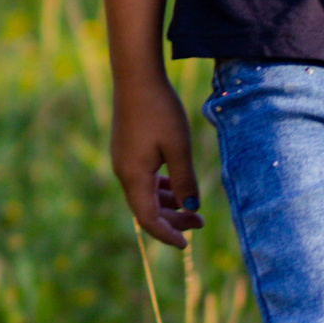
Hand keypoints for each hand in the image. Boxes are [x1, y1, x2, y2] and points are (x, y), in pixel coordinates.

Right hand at [112, 73, 202, 248]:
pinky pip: (143, 180)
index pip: (148, 219)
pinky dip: (160, 189)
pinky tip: (177, 186)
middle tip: (200, 223)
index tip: (186, 246)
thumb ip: (185, 181)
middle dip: (172, 221)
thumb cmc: (160, 110)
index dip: (167, 235)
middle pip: (146, 209)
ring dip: (168, 204)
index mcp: (134, 176)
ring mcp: (123, 160)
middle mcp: (123, 172)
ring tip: (193, 208)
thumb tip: (191, 208)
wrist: (136, 76)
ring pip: (145, 194)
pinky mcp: (126, 150)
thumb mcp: (179, 147)